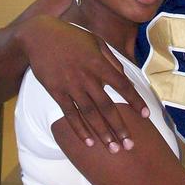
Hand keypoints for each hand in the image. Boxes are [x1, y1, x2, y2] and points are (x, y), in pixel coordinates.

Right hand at [18, 16, 148, 149]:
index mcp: (99, 64)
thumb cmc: (72, 38)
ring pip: (89, 115)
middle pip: (107, 107)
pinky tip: (88, 142)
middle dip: (119, 128)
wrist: (40, 36)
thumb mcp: (96, 42)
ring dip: (102, 133)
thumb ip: (112, 61)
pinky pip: (69, 114)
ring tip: (113, 149)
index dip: (135, 101)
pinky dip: (79, 129)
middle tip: (129, 145)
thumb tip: (126, 80)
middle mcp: (87, 78)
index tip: (145, 116)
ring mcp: (70, 86)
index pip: (122, 86)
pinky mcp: (56, 92)